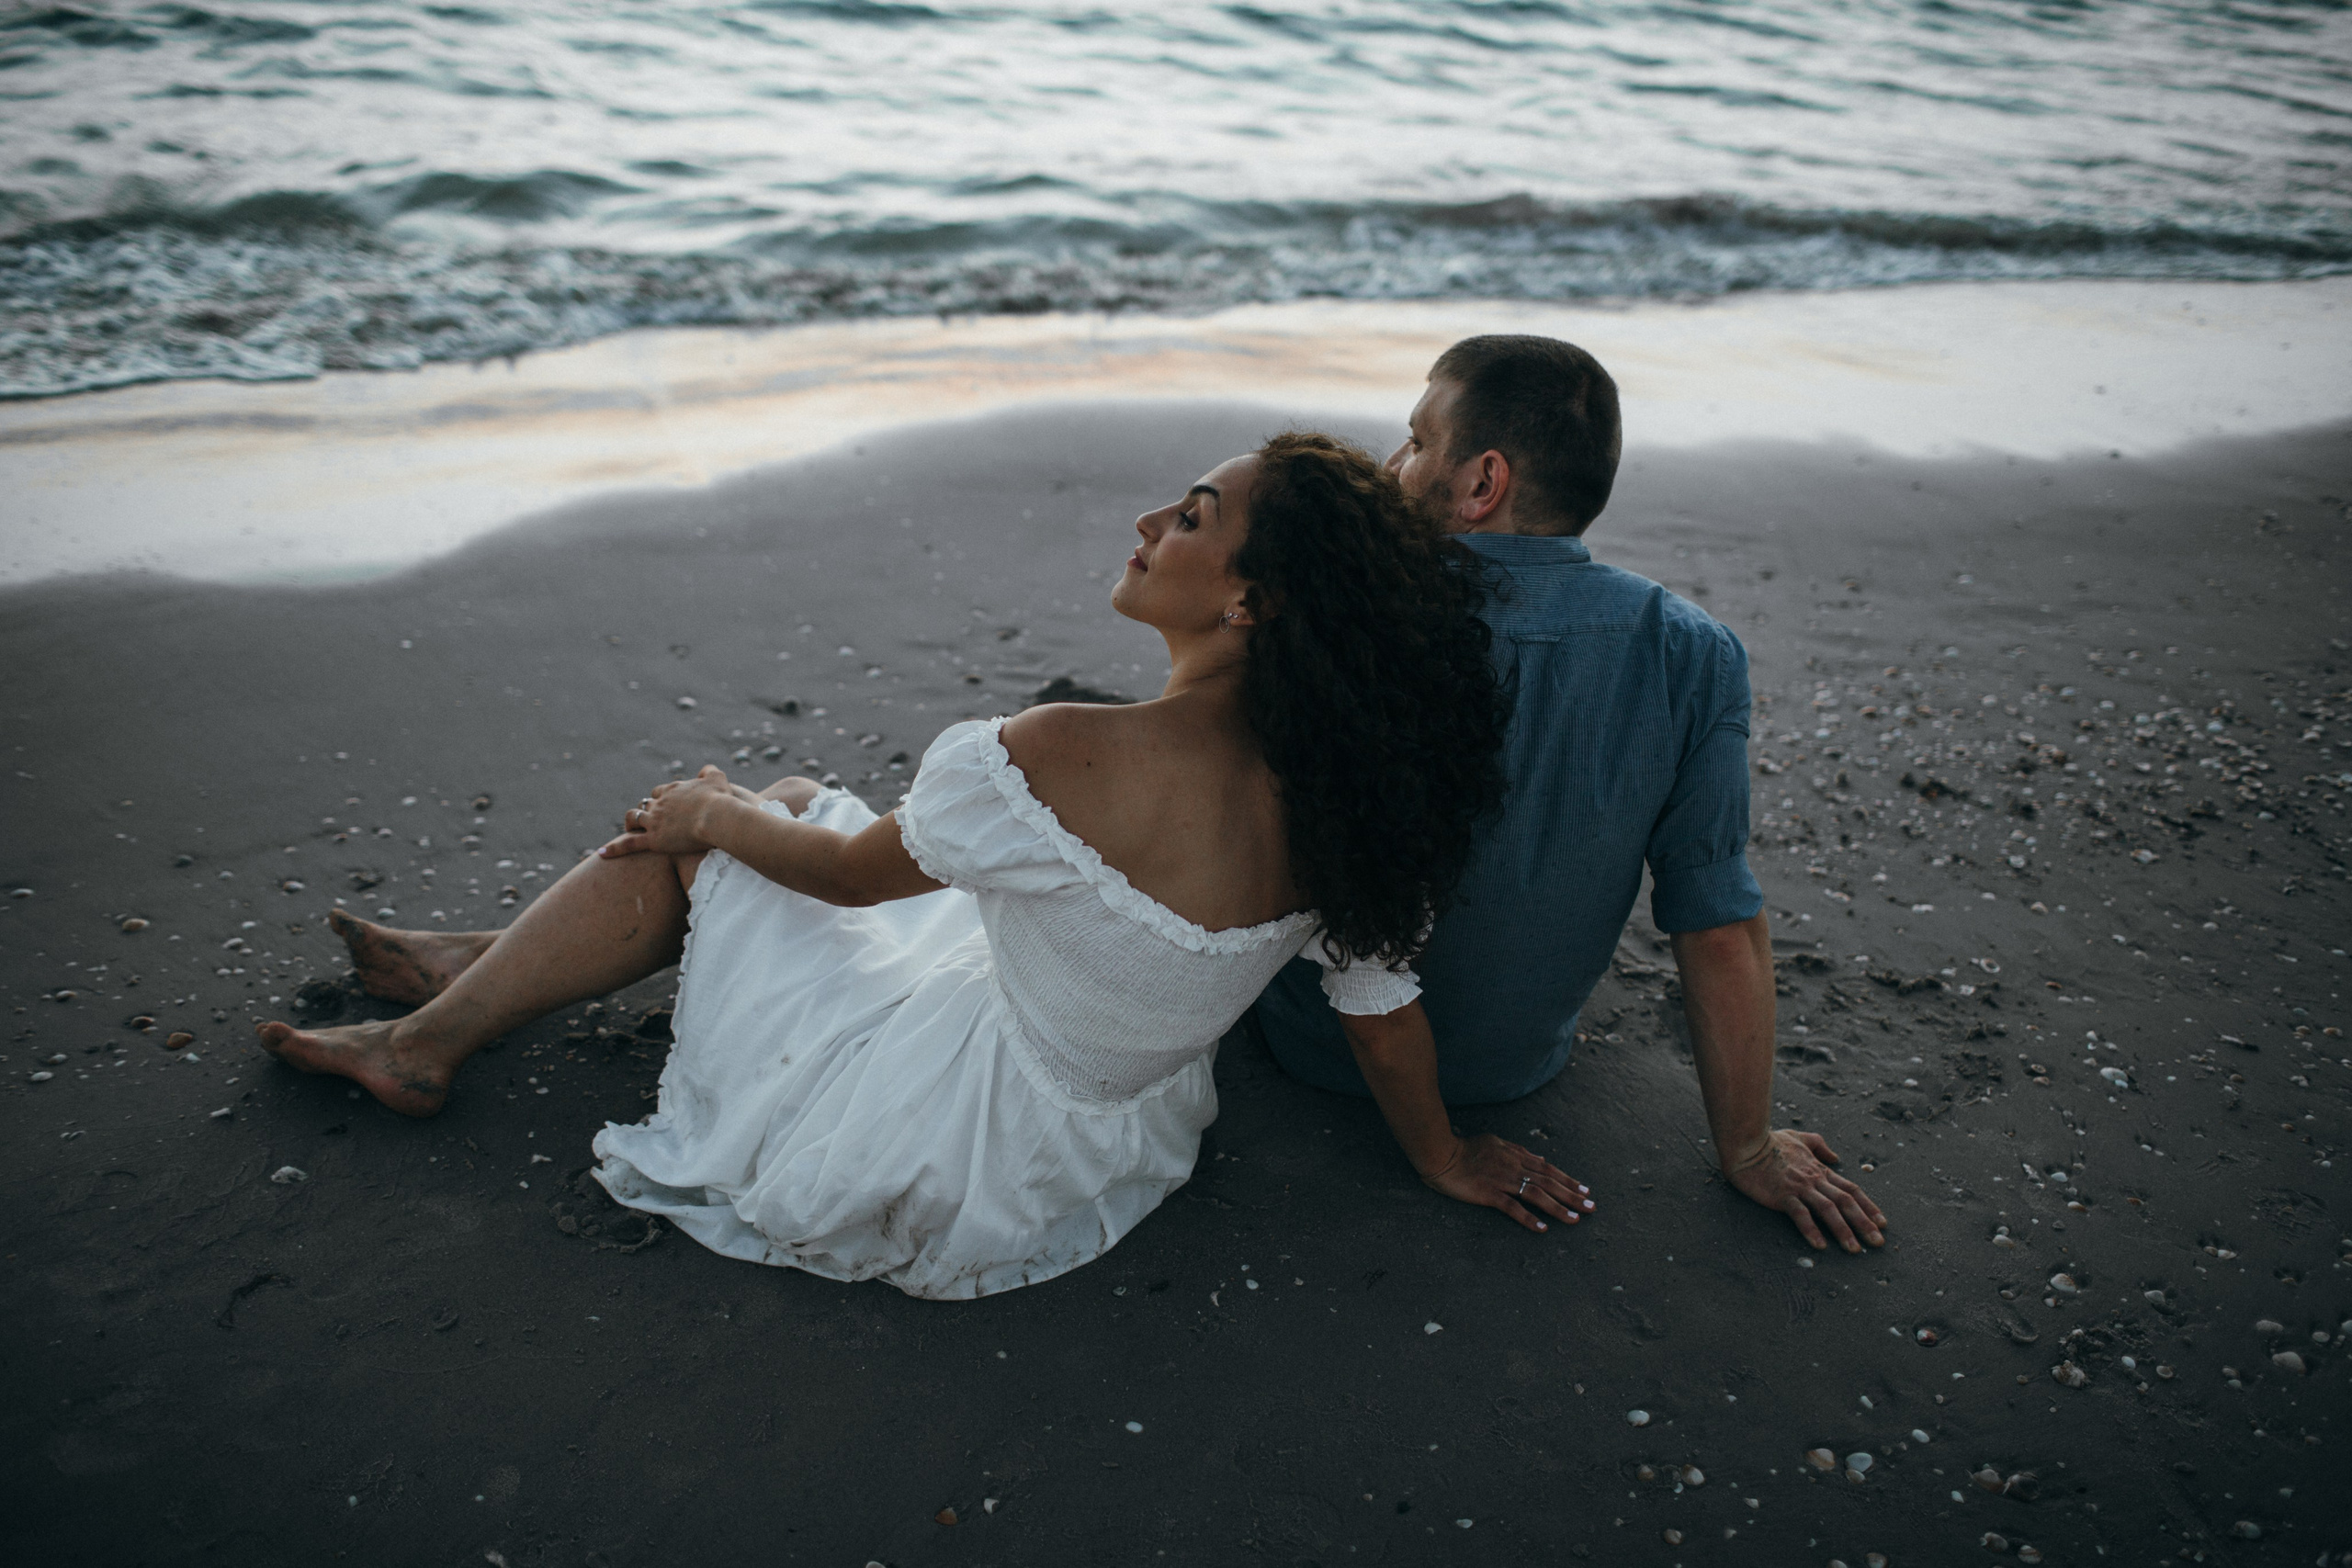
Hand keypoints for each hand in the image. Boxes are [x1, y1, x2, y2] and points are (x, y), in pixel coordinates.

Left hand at [598, 767, 736, 858]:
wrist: (716, 817)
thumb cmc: (720, 799)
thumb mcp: (717, 778)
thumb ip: (709, 771)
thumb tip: (704, 770)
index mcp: (672, 790)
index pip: (660, 792)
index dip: (662, 799)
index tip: (668, 806)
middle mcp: (659, 804)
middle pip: (646, 805)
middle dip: (647, 811)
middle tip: (652, 820)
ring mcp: (654, 821)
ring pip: (634, 819)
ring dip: (632, 824)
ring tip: (632, 831)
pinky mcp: (653, 840)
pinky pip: (629, 843)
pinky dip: (614, 849)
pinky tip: (602, 853)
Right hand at [1418, 1133, 1593, 1233]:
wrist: (1441, 1153)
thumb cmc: (1466, 1148)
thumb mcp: (1496, 1143)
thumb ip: (1519, 1151)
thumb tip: (1540, 1158)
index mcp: (1516, 1156)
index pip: (1549, 1170)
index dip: (1568, 1180)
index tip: (1585, 1190)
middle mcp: (1514, 1167)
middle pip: (1549, 1182)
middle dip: (1572, 1195)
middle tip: (1592, 1207)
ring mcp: (1502, 1180)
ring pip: (1537, 1195)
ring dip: (1558, 1208)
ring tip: (1575, 1220)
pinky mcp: (1489, 1193)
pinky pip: (1512, 1207)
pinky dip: (1528, 1218)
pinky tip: (1543, 1229)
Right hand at [1726, 1128, 1884, 1251]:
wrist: (1747, 1143)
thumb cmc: (1770, 1141)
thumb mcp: (1799, 1138)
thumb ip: (1819, 1145)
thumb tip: (1836, 1157)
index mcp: (1820, 1170)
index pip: (1851, 1189)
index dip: (1869, 1207)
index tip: (1882, 1223)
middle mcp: (1814, 1179)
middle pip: (1846, 1202)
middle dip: (1864, 1223)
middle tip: (1878, 1242)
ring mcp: (1799, 1187)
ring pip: (1828, 1209)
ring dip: (1843, 1230)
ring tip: (1854, 1249)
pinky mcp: (1782, 1194)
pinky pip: (1800, 1214)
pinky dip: (1811, 1229)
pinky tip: (1820, 1245)